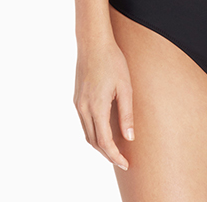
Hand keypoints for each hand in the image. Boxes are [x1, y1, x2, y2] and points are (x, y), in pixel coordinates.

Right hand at [73, 40, 134, 170]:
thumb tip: (129, 138)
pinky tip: (104, 131)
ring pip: (87, 133)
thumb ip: (126, 114)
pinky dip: (94, 132)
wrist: (93, 43)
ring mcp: (78, 104)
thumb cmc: (112, 61)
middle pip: (93, 141)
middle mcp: (83, 108)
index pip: (104, 141)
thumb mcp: (125, 87)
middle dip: (108, 154)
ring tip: (115, 149)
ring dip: (100, 144)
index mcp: (96, 107)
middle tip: (122, 160)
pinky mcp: (77, 99)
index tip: (125, 163)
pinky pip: (84, 123)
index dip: (115, 155)